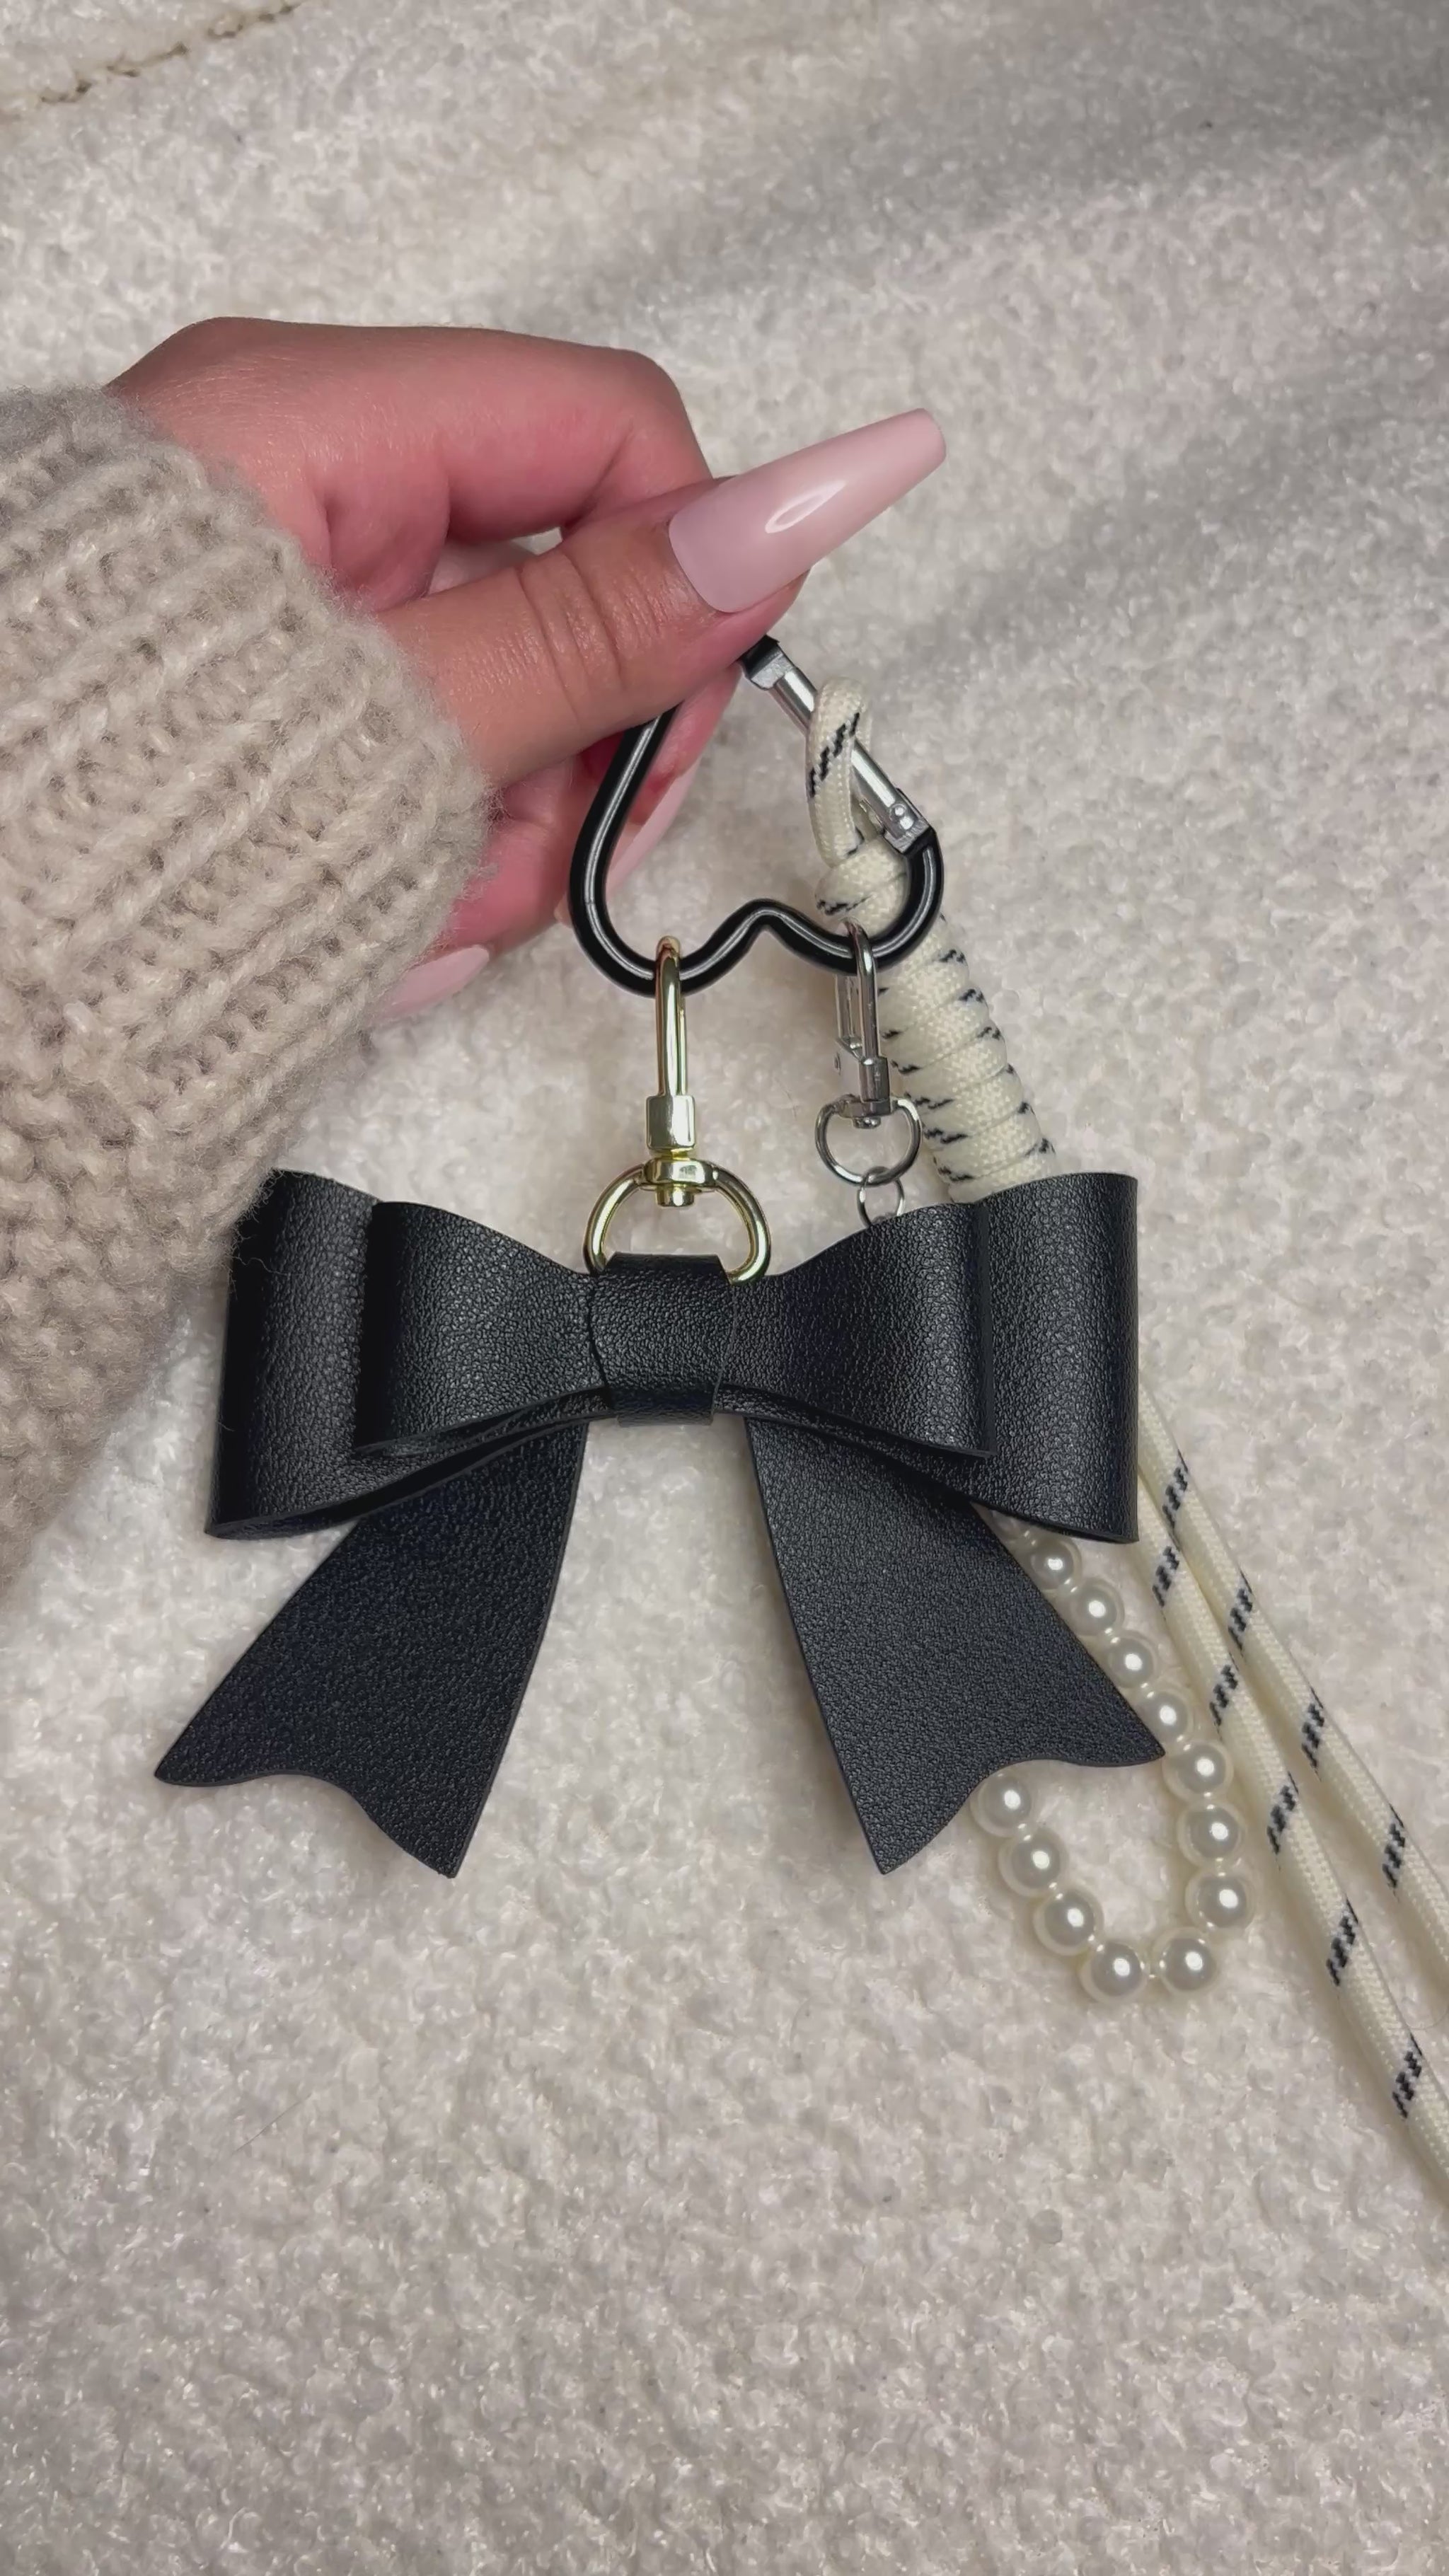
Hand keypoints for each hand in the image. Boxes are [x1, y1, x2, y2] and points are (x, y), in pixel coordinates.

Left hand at [113, 320, 942, 1013]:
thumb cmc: (129, 832)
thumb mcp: (401, 722)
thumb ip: (599, 623)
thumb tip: (791, 513)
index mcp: (307, 422)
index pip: (608, 428)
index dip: (687, 572)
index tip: (678, 729)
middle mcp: (302, 489)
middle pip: (563, 574)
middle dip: (579, 744)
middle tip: (539, 859)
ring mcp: (293, 605)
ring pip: (510, 692)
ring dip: (510, 831)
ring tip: (428, 916)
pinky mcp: (286, 706)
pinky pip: (430, 757)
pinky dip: (438, 855)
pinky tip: (390, 920)